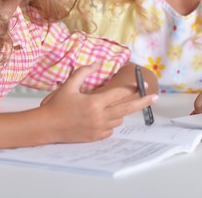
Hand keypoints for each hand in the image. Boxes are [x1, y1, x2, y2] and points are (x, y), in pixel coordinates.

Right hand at [39, 64, 157, 142]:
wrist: (46, 127)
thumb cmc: (56, 105)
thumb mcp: (69, 85)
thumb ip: (84, 72)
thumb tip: (97, 63)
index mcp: (94, 102)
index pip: (119, 94)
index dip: (132, 87)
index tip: (143, 83)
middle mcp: (99, 117)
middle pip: (127, 108)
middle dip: (143, 102)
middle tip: (155, 97)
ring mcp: (98, 128)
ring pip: (119, 119)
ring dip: (121, 112)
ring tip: (115, 106)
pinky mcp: (95, 137)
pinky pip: (111, 130)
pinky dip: (111, 123)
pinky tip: (104, 117)